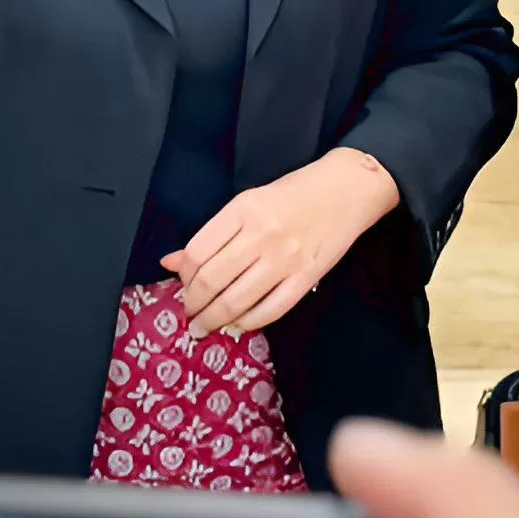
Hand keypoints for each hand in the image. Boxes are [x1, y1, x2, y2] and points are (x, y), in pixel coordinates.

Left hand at [167, 148, 402, 337]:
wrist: (348, 190)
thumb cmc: (295, 193)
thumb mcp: (248, 202)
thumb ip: (212, 234)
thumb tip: (170, 263)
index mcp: (244, 210)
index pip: (197, 253)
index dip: (183, 276)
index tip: (182, 284)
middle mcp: (262, 235)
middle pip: (212, 281)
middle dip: (193, 305)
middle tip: (190, 315)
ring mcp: (286, 259)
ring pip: (236, 301)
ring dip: (213, 320)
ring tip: (204, 327)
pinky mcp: (307, 277)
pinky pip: (270, 310)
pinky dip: (248, 323)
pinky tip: (236, 326)